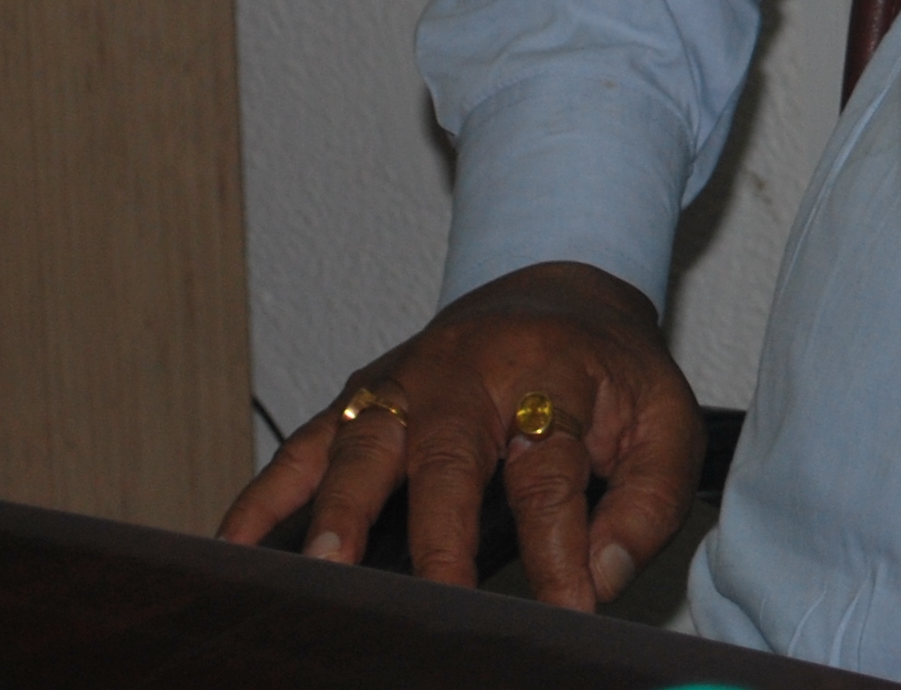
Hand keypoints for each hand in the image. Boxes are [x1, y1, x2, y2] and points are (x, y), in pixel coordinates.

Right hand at [215, 261, 704, 610]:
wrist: (560, 289)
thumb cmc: (610, 372)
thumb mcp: (664, 420)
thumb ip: (646, 502)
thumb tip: (600, 579)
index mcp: (553, 375)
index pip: (553, 472)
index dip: (560, 548)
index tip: (565, 611)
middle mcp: (469, 372)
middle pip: (447, 456)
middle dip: (438, 538)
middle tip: (436, 605)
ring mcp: (403, 381)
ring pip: (362, 446)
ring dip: (339, 512)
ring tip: (325, 572)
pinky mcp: (357, 397)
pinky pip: (303, 448)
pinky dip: (265, 498)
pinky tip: (236, 550)